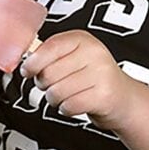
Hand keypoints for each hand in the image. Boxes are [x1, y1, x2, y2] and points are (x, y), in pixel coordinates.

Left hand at [21, 31, 139, 131]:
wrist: (123, 97)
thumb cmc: (94, 77)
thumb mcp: (74, 57)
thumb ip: (50, 54)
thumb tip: (25, 60)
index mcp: (82, 39)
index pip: (50, 47)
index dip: (32, 62)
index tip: (27, 70)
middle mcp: (93, 53)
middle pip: (48, 73)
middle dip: (45, 85)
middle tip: (54, 85)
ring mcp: (100, 74)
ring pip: (56, 91)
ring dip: (55, 99)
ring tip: (67, 95)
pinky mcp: (103, 96)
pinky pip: (68, 105)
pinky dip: (66, 109)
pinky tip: (75, 103)